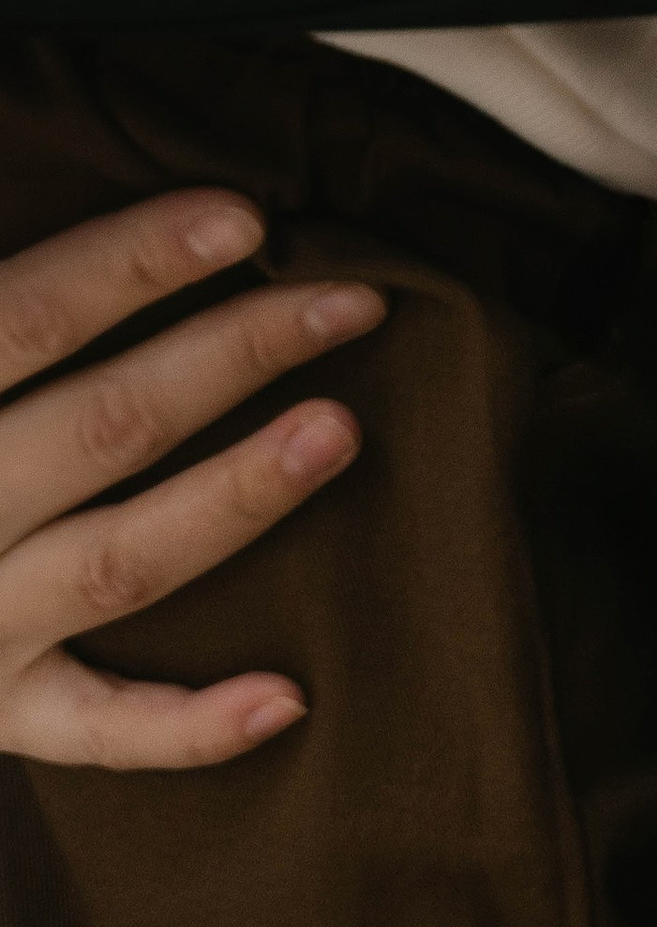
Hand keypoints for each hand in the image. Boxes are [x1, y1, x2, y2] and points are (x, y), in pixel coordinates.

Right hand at [0, 192, 382, 766]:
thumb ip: (5, 310)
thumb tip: (118, 197)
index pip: (31, 316)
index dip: (136, 262)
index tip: (248, 218)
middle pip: (107, 426)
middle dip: (235, 355)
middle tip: (351, 303)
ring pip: (120, 561)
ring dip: (234, 498)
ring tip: (340, 430)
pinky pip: (94, 729)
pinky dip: (188, 727)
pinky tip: (287, 697)